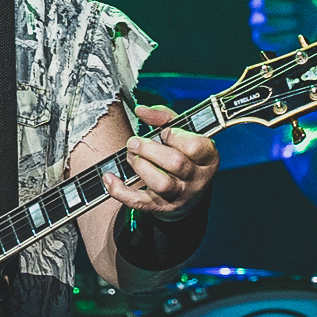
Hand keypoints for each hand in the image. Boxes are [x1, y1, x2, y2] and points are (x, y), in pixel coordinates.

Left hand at [104, 105, 218, 217]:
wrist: (188, 194)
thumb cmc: (185, 156)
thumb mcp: (183, 134)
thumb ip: (164, 118)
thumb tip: (141, 110)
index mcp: (207, 157)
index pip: (195, 146)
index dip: (176, 136)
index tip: (164, 132)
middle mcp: (196, 178)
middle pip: (176, 163)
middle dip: (150, 149)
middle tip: (135, 142)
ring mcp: (179, 195)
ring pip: (161, 184)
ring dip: (140, 166)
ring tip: (130, 156)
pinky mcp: (160, 206)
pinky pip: (140, 202)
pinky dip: (120, 191)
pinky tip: (109, 178)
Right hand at [249, 0, 316, 53]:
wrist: (309, 34)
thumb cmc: (306, 11)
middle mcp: (258, 4)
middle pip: (264, 4)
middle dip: (285, 8)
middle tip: (296, 9)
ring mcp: (257, 21)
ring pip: (265, 23)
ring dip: (285, 23)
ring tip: (295, 23)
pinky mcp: (260, 38)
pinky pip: (268, 39)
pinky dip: (284, 37)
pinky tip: (292, 35)